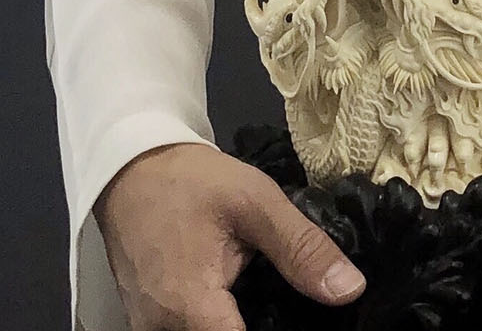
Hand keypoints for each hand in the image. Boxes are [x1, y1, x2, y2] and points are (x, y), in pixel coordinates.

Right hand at [94, 141, 363, 329]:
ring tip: (272, 301)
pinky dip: (218, 321)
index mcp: (191, 309)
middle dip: (265, 323)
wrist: (130, 167)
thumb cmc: (190, 181)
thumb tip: (351, 290)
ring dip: (235, 325)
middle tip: (292, 301)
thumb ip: (302, 248)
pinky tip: (243, 303)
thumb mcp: (254, 202)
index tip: (307, 316)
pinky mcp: (146, 323)